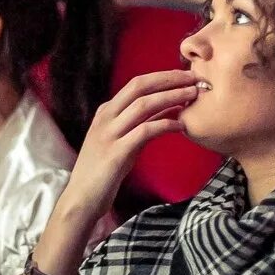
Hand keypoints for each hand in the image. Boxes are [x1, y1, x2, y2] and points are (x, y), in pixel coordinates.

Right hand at [54, 69, 197, 229]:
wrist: (81, 199)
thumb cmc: (103, 171)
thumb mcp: (121, 141)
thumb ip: (139, 124)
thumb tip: (168, 109)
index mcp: (106, 112)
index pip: (136, 84)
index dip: (163, 76)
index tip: (185, 75)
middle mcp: (106, 118)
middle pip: (140, 86)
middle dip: (169, 79)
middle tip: (194, 78)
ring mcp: (109, 134)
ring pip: (144, 105)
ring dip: (171, 97)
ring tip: (192, 96)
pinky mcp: (116, 153)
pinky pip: (145, 131)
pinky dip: (165, 125)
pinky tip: (181, 127)